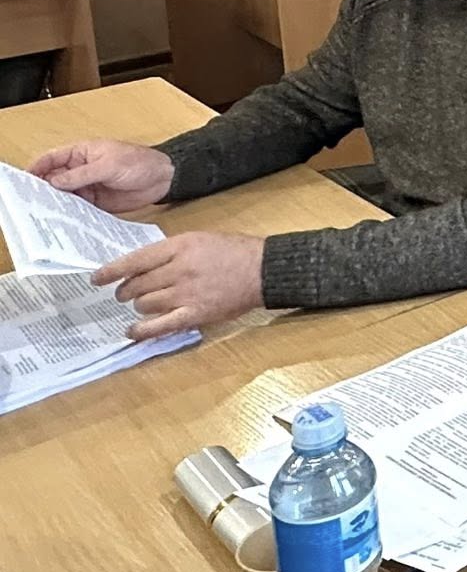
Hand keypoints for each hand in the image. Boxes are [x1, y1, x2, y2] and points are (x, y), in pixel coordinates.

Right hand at [28, 140, 174, 211]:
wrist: (165, 178)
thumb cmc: (140, 162)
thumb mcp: (110, 165)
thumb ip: (82, 175)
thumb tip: (55, 182)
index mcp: (82, 153)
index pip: (52, 159)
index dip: (37, 168)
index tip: (26, 180)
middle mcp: (81, 170)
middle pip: (55, 180)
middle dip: (44, 190)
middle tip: (32, 203)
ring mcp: (88, 186)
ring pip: (65, 196)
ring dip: (57, 204)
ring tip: (45, 216)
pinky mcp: (97, 202)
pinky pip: (79, 208)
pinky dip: (72, 214)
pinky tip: (65, 222)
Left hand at [93, 232, 265, 339]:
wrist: (264, 270)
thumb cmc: (235, 251)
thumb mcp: (200, 239)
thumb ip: (171, 251)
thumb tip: (142, 266)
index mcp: (180, 247)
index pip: (135, 261)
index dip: (111, 271)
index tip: (97, 278)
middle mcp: (179, 270)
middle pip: (137, 285)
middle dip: (125, 291)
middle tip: (124, 293)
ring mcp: (186, 294)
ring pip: (144, 304)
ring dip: (138, 306)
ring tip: (141, 305)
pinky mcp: (195, 314)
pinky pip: (159, 326)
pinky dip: (141, 330)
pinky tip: (132, 331)